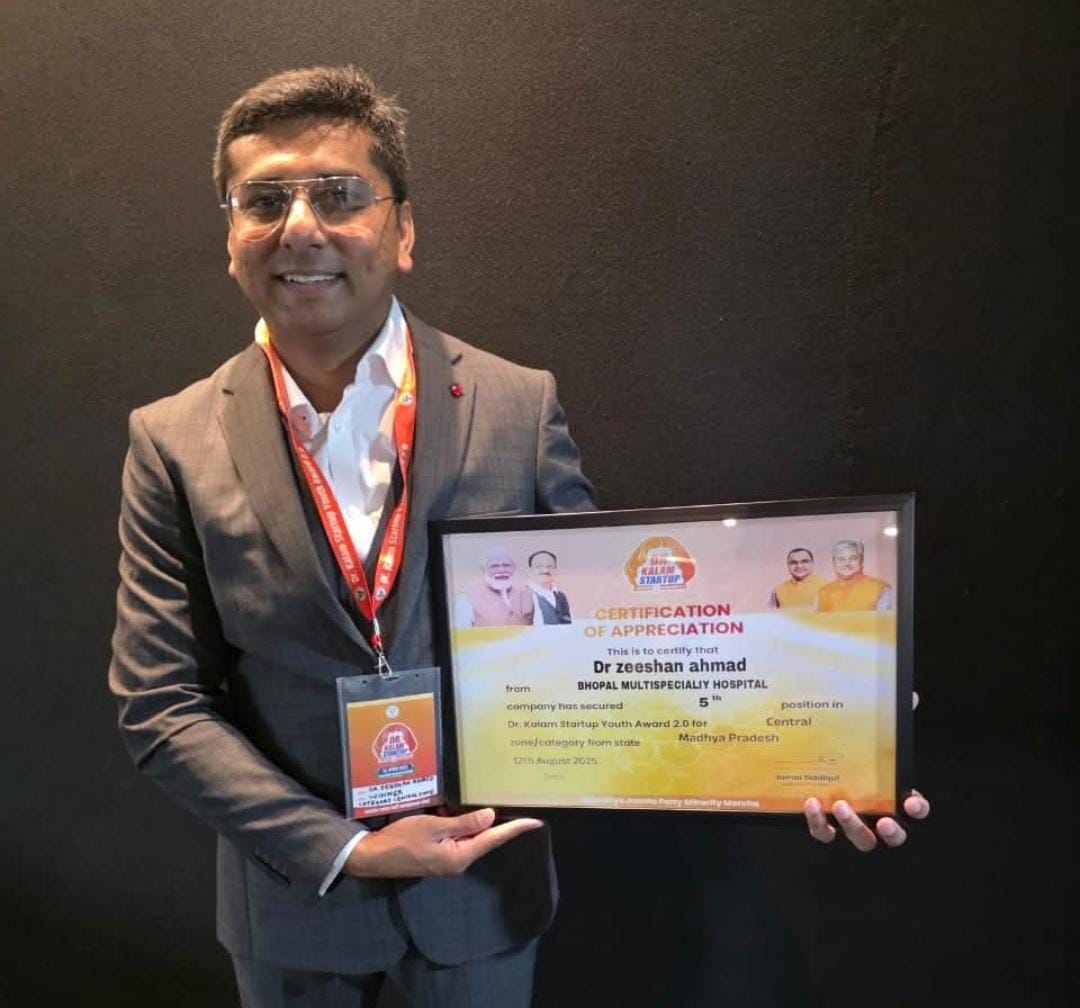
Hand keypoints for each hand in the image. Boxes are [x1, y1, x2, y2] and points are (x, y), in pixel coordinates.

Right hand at [345, 807, 542, 878]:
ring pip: (469, 836)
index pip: (494, 838)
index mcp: (460, 856)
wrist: (373, 857)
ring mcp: (447, 859)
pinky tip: (455, 810)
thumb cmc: (403, 840)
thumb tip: (491, 817)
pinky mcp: (437, 855)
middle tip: (514, 803)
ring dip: (473, 821)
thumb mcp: (434, 826)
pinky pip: (455, 837)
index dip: (515, 828)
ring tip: (487, 801)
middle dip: (496, 822)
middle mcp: (458, 860)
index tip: (536, 821)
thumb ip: (463, 823)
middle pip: (483, 837)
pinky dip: (458, 824)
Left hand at [803, 691, 930, 850]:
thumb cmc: (851, 748)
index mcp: (892, 792)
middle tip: (883, 820)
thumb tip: (908, 696)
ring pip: (861, 839)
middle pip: (893, 835)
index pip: (915, 807)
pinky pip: (825, 832)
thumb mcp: (870, 731)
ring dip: (853, 827)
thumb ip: (890, 716)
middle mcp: (875, 812)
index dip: (917, 809)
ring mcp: (850, 821)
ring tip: (840, 805)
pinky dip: (819, 824)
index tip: (911, 802)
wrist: (811, 756)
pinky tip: (811, 803)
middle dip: (892, 831)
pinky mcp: (824, 823)